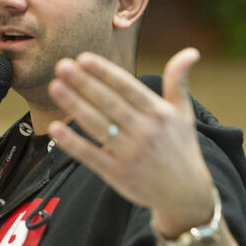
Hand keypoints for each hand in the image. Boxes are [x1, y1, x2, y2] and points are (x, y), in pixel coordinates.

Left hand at [46, 48, 215, 234]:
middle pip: (109, 104)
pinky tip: (55, 128)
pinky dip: (72, 143)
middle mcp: (145, 132)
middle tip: (62, 66)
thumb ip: (178, 81)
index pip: (128, 88)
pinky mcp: (117, 174)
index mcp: (159, 113)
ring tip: (55, 87)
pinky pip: (90, 155)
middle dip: (84, 84)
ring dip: (74, 106)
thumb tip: (191, 51)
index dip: (105, 73)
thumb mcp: (184, 113)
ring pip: (97, 126)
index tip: (83, 58)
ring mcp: (130, 154)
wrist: (185, 194)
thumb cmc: (181, 147)